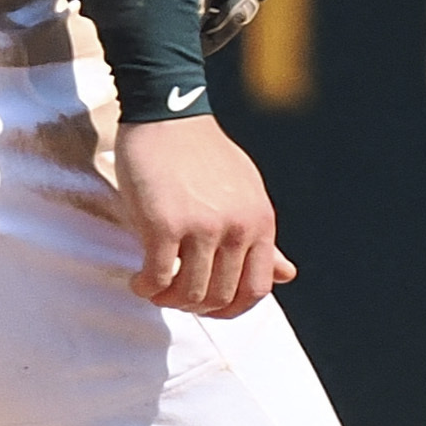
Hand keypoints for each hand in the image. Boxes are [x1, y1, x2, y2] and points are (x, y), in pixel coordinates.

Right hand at [115, 114, 293, 319]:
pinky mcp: (164, 224)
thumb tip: (288, 275)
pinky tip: (138, 280)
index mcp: (260, 221)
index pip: (257, 289)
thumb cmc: (203, 155)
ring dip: (168, 300)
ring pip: (189, 293)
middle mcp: (236, 227)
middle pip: (220, 296)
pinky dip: (146, 288)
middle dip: (194, 306)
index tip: (207, 306)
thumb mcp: (245, 194)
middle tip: (173, 296)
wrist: (168, 117)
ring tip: (154, 289)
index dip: (231, 309)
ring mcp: (202, 227)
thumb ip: (262, 238)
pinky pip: (158, 277)